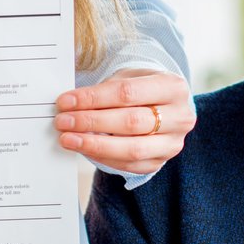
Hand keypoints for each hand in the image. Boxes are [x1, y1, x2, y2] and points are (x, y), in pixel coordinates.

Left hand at [54, 69, 194, 174]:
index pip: (128, 93)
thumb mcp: (128, 78)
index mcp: (174, 87)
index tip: (65, 101)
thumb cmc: (140, 89)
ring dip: (95, 144)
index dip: (94, 98)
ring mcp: (173, 143)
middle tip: (63, 121)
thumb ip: (103, 90)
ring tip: (68, 139)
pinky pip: (129, 165)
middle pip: (131, 122)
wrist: (162, 107)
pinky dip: (103, 158)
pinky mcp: (161, 161)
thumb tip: (69, 105)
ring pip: (132, 149)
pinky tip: (84, 149)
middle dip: (92, 122)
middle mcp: (180, 117)